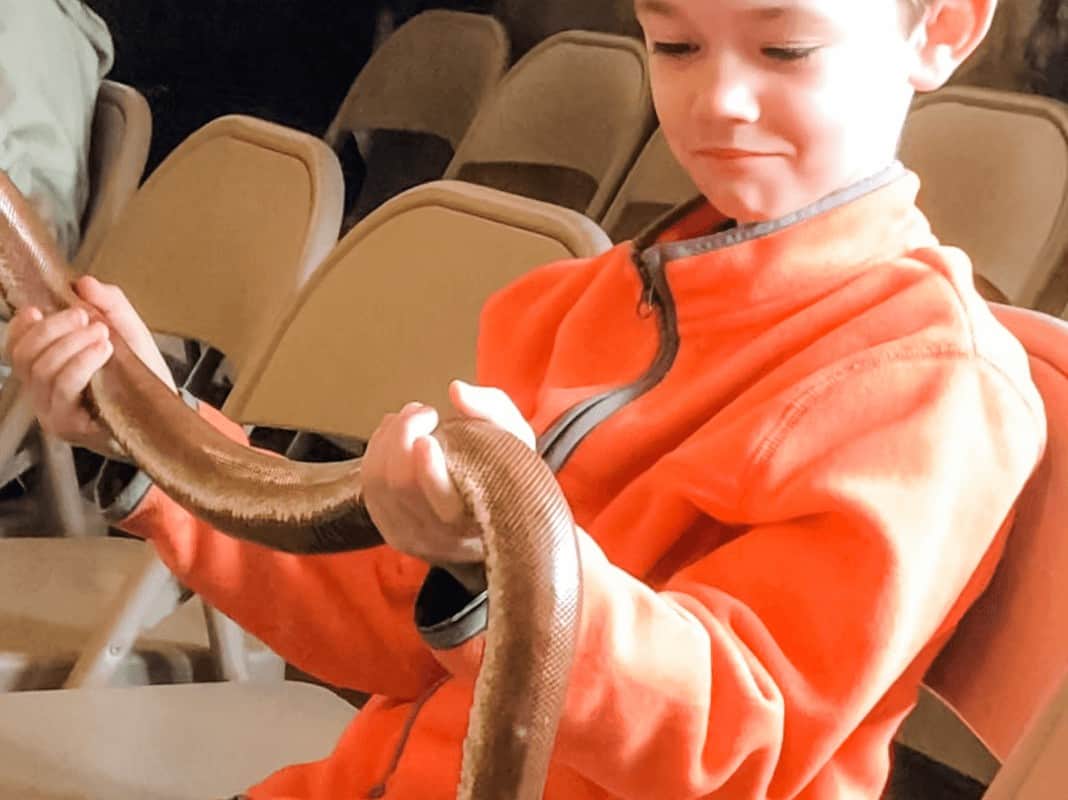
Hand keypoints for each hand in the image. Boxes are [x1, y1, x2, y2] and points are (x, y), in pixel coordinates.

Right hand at [5, 276, 175, 455]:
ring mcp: (53, 410)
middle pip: (25, 356)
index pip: (17, 347)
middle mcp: (44, 391)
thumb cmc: (141, 376)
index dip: (20, 326)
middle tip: (84, 317)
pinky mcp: (70, 425)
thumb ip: (108, 304)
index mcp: (49, 368)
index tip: (38, 309)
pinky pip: (64, 390)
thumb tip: (85, 284)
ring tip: (101, 333)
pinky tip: (102, 351)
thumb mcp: (128, 331)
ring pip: (43, 371)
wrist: (166, 412)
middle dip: (52, 329)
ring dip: (70, 345)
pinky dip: (81, 364)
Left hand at [360, 380, 534, 591]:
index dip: (428, 468)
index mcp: (477, 516)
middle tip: (427, 412)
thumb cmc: (505, 469)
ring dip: (389, 436)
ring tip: (413, 416)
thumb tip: (456, 391)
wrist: (493, 510)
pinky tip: (397, 432)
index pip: (442, 499)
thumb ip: (492, 408)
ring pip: (377, 481)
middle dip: (405, 434)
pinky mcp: (388, 528)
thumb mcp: (514, 436)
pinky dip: (378, 448)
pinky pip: (368, 484)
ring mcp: (410, 535)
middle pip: (401, 484)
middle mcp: (440, 535)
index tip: (427, 438)